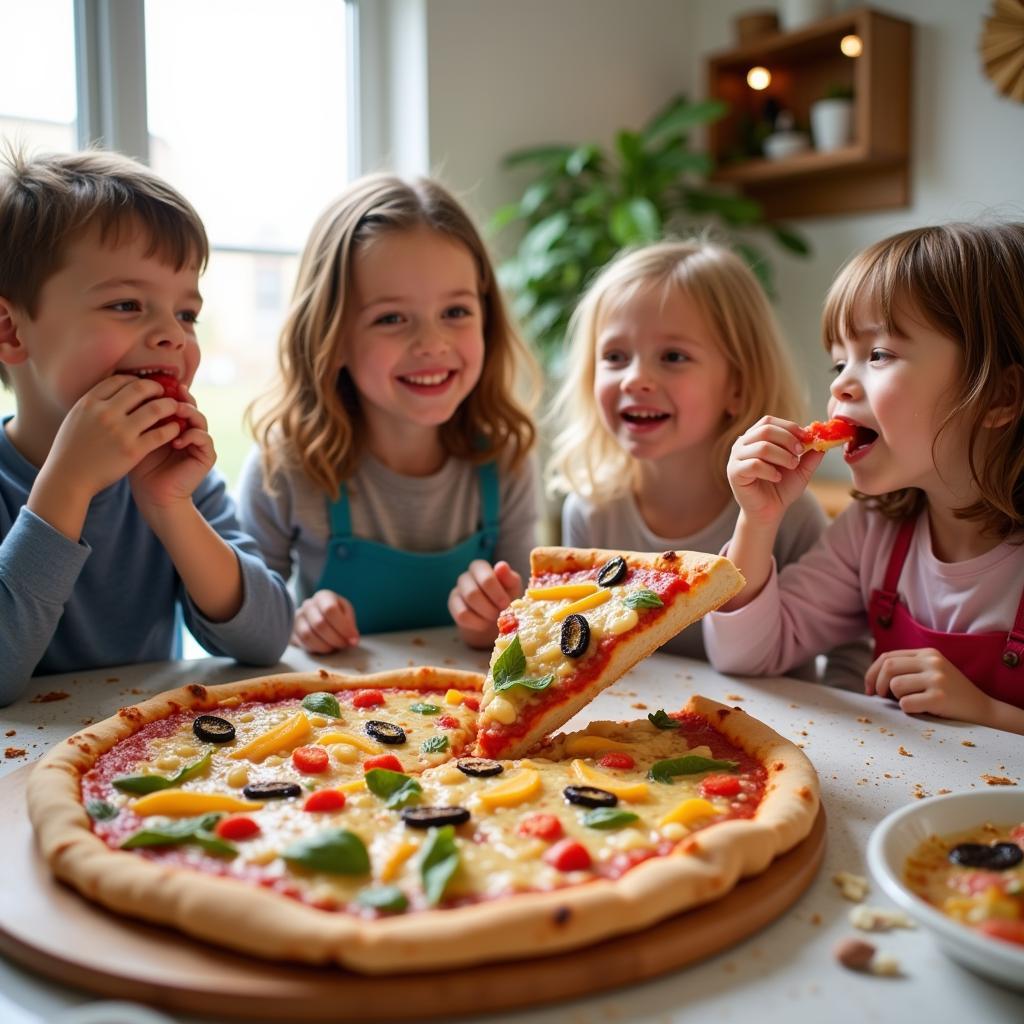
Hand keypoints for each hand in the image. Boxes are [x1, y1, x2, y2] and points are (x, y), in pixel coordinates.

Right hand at [44, 374, 183, 501]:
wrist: (68, 478)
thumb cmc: (71, 450)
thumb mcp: (76, 418)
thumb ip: (93, 405)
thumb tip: (110, 393)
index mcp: (89, 402)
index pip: (119, 380)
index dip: (136, 380)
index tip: (144, 385)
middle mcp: (105, 413)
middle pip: (140, 388)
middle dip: (156, 387)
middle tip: (163, 392)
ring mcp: (120, 431)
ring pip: (155, 408)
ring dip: (169, 405)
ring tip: (175, 408)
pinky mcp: (133, 450)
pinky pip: (161, 433)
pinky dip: (172, 428)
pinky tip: (176, 428)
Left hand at [130, 383, 214, 515]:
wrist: (152, 496)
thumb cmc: (140, 468)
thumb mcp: (137, 437)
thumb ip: (140, 417)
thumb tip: (132, 389)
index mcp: (173, 424)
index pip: (174, 401)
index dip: (168, 392)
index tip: (156, 384)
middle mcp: (189, 430)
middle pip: (190, 406)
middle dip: (181, 398)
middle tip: (172, 393)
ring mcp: (199, 443)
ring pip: (200, 419)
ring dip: (188, 414)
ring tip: (175, 413)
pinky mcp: (207, 456)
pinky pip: (204, 439)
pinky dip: (191, 436)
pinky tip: (176, 441)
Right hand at [291, 590, 359, 652]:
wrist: (321, 616)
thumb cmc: (336, 613)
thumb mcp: (346, 613)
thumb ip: (350, 625)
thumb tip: (352, 640)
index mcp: (323, 596)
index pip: (330, 610)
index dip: (343, 627)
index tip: (353, 639)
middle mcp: (307, 605)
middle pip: (319, 624)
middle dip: (336, 639)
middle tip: (345, 645)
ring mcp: (297, 618)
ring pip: (308, 635)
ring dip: (325, 646)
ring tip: (335, 647)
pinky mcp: (292, 632)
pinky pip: (302, 643)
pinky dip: (316, 649)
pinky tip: (325, 647)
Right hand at [448, 559, 521, 648]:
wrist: (495, 617)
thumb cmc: (505, 596)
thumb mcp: (513, 587)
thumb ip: (508, 577)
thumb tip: (501, 566)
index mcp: (480, 567)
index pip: (486, 579)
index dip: (497, 594)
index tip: (506, 603)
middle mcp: (465, 576)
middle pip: (473, 593)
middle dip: (490, 607)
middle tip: (501, 613)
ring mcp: (457, 591)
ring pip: (467, 606)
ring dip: (485, 614)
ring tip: (494, 617)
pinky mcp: (453, 606)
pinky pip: (461, 615)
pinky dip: (476, 623)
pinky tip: (483, 623)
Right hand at [727, 416, 823, 527]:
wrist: (769, 512)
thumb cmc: (781, 488)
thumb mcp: (801, 469)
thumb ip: (811, 454)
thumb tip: (823, 439)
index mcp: (755, 438)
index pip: (769, 421)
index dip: (789, 427)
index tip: (806, 437)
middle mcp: (742, 445)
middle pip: (765, 430)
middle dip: (788, 439)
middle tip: (800, 453)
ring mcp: (736, 458)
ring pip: (762, 447)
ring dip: (783, 456)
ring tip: (792, 466)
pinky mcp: (734, 473)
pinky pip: (754, 465)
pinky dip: (770, 471)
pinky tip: (777, 478)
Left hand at [865, 647, 994, 723]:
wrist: (982, 709)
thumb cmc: (950, 692)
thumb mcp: (931, 671)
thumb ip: (907, 668)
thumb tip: (872, 677)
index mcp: (927, 653)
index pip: (887, 657)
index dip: (872, 672)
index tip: (869, 688)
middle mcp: (932, 662)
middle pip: (888, 667)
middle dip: (877, 683)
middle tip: (880, 696)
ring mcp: (936, 679)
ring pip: (895, 686)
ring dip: (897, 698)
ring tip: (912, 701)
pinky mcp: (939, 697)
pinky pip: (906, 704)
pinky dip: (907, 709)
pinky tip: (922, 709)